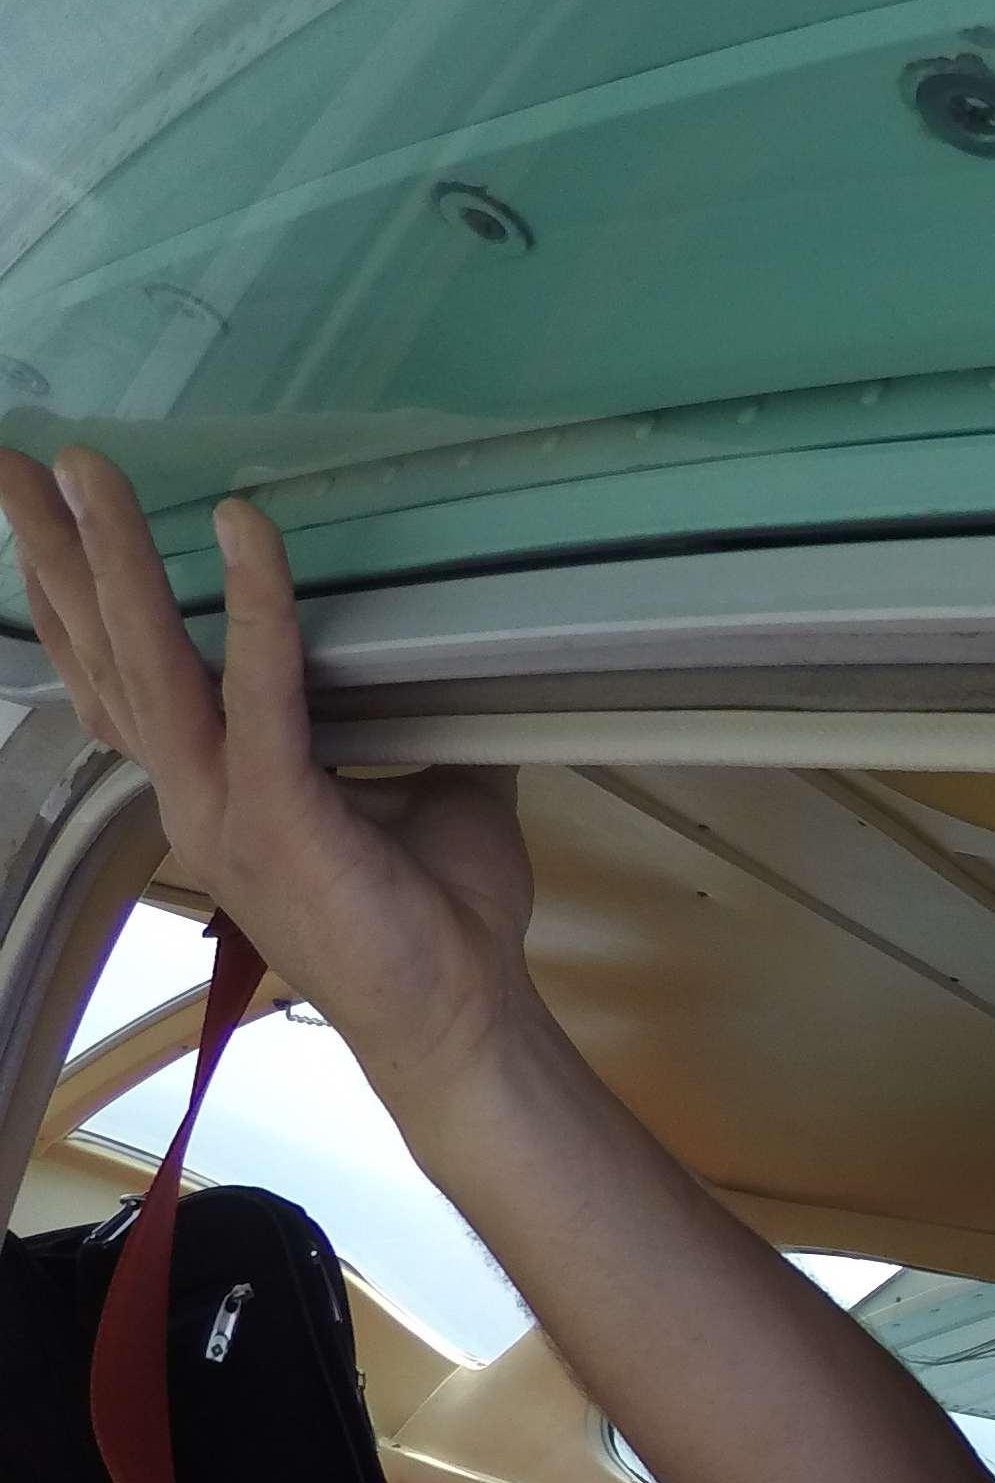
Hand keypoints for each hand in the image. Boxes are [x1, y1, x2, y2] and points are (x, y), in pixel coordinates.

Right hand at [0, 445, 539, 1100]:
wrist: (462, 1018)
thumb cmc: (440, 918)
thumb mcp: (432, 794)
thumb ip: (415, 723)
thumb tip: (459, 658)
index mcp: (215, 792)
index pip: (123, 684)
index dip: (78, 605)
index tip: (49, 525)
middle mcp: (195, 796)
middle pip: (102, 657)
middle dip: (53, 555)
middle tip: (10, 463)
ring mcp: (223, 809)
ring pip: (146, 662)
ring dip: (113, 560)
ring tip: (81, 473)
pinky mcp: (278, 816)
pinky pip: (262, 691)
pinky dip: (256, 607)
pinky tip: (243, 530)